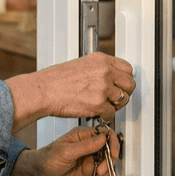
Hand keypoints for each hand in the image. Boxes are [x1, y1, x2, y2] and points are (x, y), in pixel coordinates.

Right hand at [6, 52, 135, 130]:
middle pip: (130, 84)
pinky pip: (112, 113)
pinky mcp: (99, 105)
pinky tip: (96, 112)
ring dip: (115, 105)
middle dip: (124, 93)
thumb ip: (99, 69)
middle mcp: (105, 72)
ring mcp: (103, 88)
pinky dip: (105, 115)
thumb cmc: (57, 79)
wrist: (44, 90)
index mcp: (101, 60)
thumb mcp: (82, 64)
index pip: (128, 69)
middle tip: (116, 97)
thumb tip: (112, 75)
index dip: (125, 79)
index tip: (122, 84)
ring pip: (123, 100)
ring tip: (104, 105)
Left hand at [9, 126, 120, 175]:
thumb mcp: (66, 152)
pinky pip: (102, 174)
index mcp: (83, 136)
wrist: (39, 175)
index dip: (112, 143)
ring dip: (106, 171)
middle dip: (109, 161)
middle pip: (109, 149)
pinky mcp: (89, 170)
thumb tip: (102, 138)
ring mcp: (89, 158)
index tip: (112, 154)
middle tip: (101, 170)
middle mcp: (88, 146)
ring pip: (107, 163)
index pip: (105, 134)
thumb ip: (85, 146)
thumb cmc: (46, 158)